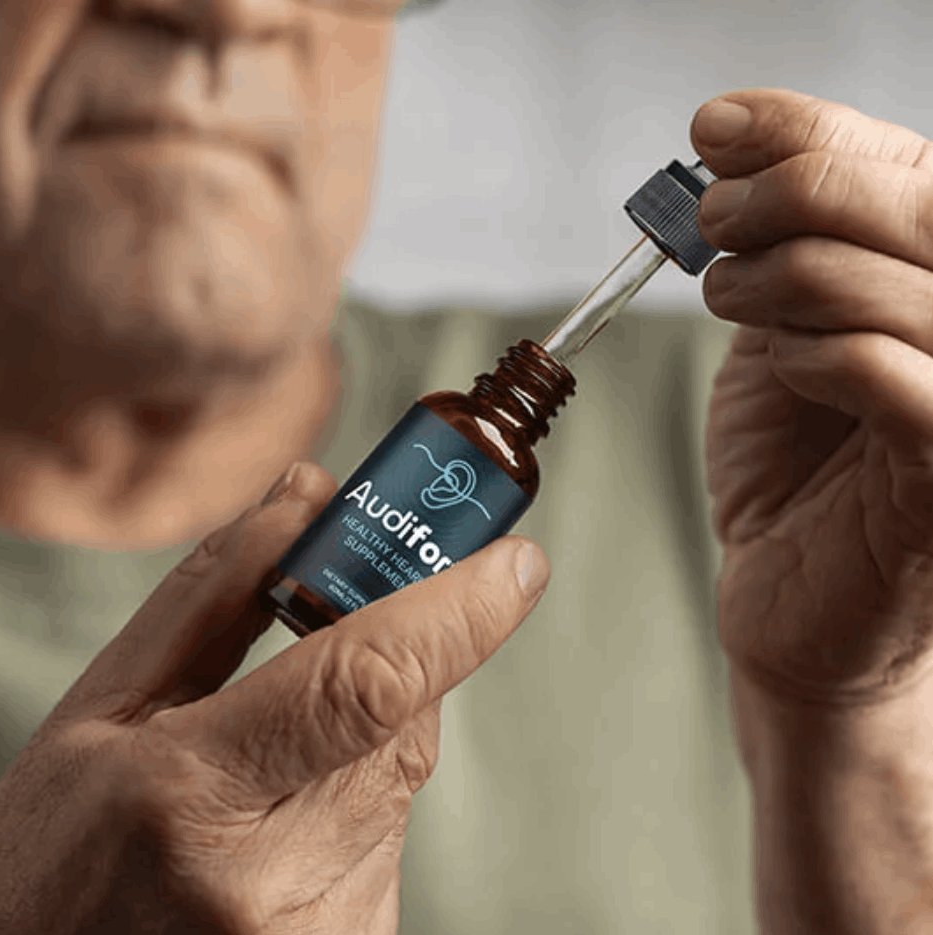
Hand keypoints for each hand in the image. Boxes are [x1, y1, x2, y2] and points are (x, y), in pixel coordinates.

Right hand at [0, 462, 548, 933]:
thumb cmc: (61, 857)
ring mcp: (328, 930)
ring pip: (401, 767)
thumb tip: (309, 497)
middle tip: (354, 615)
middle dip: (390, 652)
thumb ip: (214, 595)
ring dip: (359, 731)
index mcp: (192, 797)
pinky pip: (389, 826)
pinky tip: (279, 823)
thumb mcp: (103, 712)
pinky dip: (354, 793)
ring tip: (264, 765)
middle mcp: (274, 880)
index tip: (515, 562)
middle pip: (401, 715)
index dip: (457, 609)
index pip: (368, 681)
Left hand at [691, 89, 932, 704]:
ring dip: (782, 277)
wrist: (789, 592)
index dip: (811, 130)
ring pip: (893, 284)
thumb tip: (738, 147)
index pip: (909, 168)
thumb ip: (789, 248)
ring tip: (729, 296)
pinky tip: (784, 365)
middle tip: (714, 220)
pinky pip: (888, 373)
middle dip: (794, 192)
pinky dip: (815, 353)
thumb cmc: (788, 466)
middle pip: (921, 206)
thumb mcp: (782, 331)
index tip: (716, 126)